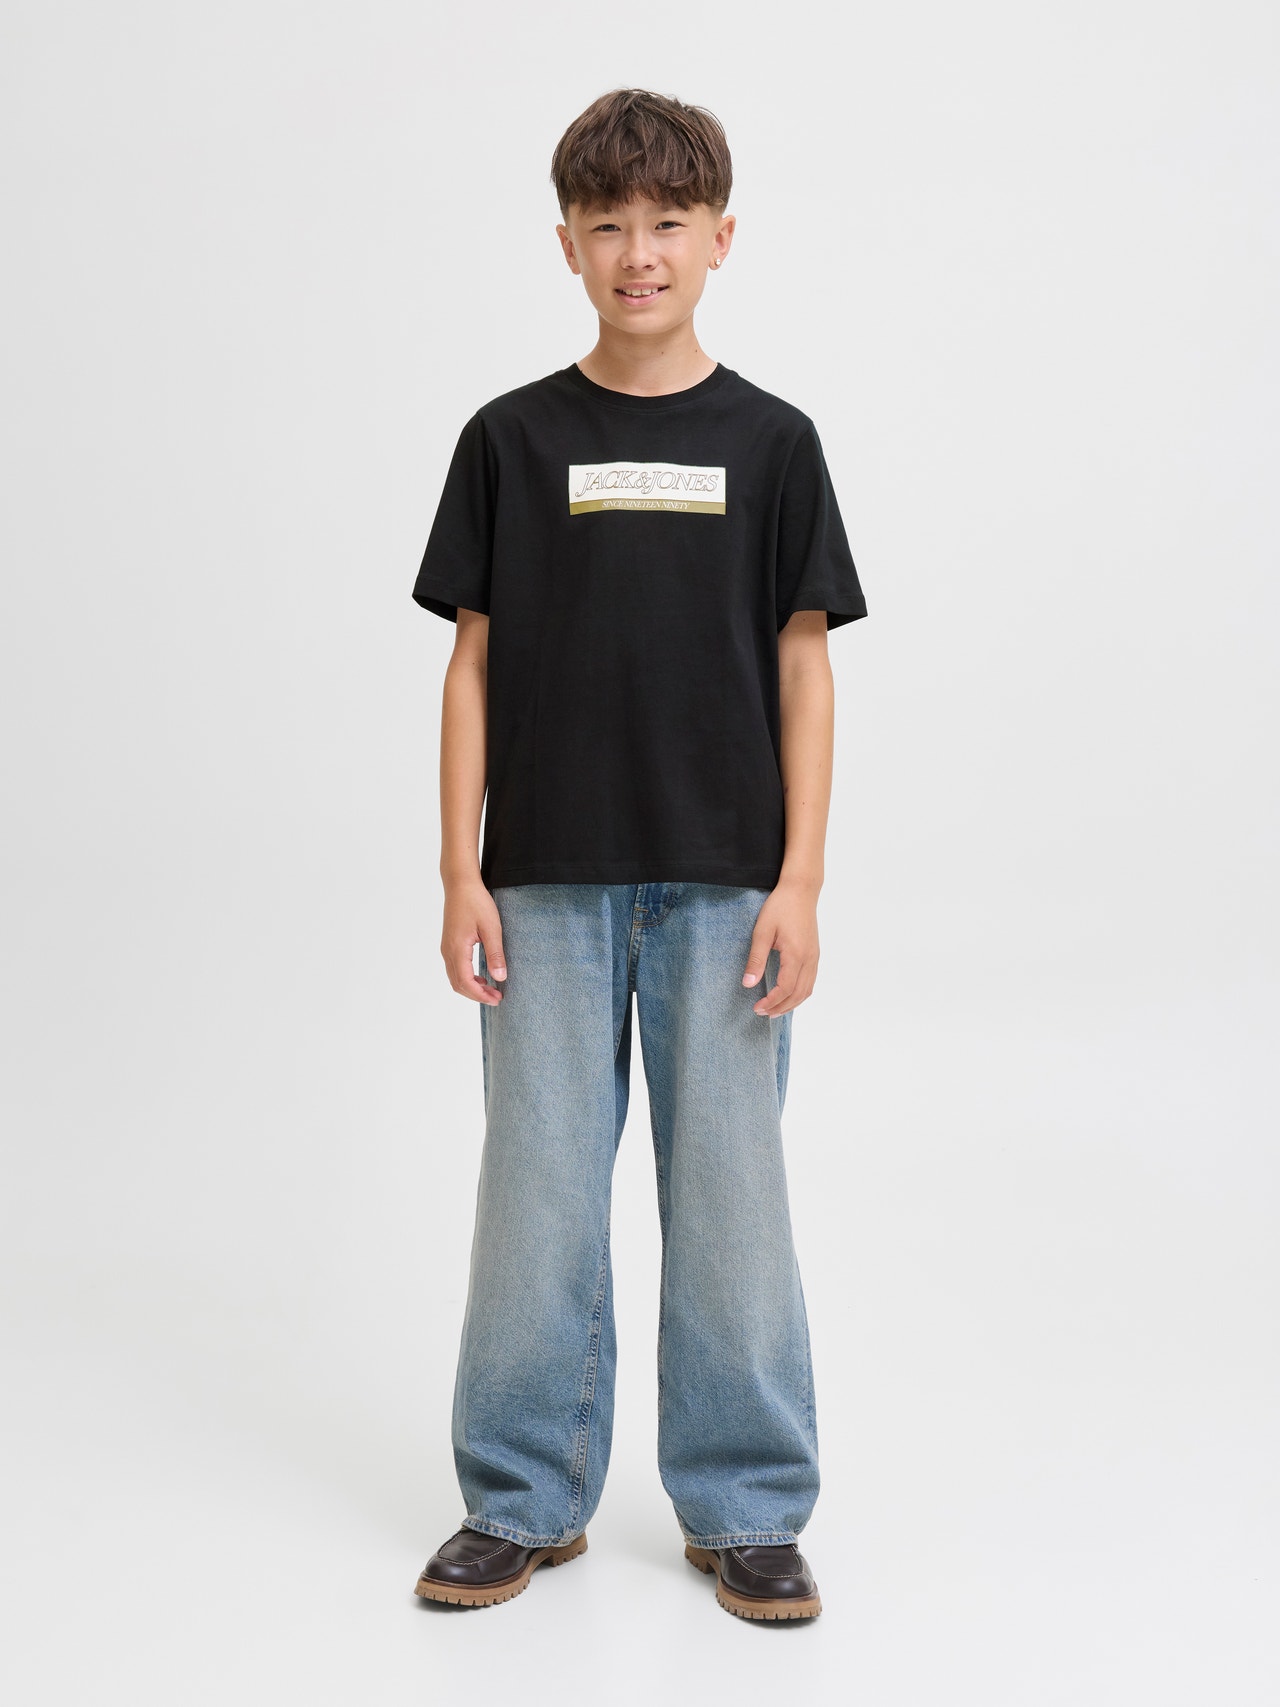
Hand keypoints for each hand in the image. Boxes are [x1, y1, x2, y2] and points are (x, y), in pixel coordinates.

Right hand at [441, 878, 506, 1004]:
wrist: (460, 884)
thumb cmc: (476, 902)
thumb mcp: (492, 928)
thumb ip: (495, 954)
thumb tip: (500, 978)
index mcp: (457, 949)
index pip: (466, 982)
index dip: (481, 995)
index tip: (497, 999)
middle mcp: (447, 951)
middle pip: (458, 984)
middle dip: (477, 995)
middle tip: (497, 998)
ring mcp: (446, 948)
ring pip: (455, 978)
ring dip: (472, 987)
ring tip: (491, 989)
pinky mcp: (448, 944)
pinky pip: (455, 969)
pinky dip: (467, 978)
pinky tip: (482, 976)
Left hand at [742, 880, 819, 1016]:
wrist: (801, 891)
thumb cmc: (780, 907)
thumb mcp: (762, 932)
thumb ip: (756, 959)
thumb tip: (748, 984)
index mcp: (796, 955)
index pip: (785, 988)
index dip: (771, 1002)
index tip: (756, 1007)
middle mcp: (809, 959)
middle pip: (798, 994)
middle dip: (781, 1007)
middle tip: (762, 1013)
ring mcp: (814, 957)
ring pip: (807, 990)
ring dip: (791, 1003)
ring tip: (774, 1009)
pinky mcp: (815, 953)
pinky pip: (810, 981)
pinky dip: (799, 993)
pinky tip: (788, 995)